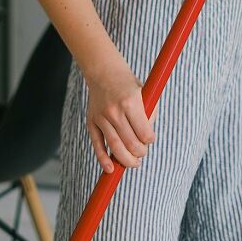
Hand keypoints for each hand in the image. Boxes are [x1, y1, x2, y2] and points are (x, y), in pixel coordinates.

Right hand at [85, 51, 156, 173]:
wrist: (104, 71)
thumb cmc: (129, 84)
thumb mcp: (145, 93)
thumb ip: (149, 115)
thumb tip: (147, 140)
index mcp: (131, 102)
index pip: (144, 134)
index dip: (150, 140)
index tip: (150, 138)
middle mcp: (115, 111)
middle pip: (130, 144)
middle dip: (140, 153)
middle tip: (142, 153)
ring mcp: (102, 117)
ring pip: (115, 147)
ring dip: (127, 160)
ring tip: (134, 162)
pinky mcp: (91, 121)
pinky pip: (97, 144)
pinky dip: (103, 159)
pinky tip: (111, 169)